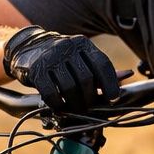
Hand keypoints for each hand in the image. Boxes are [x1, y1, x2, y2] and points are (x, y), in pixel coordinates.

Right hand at [2, 26, 119, 111]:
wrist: (27, 49)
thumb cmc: (60, 58)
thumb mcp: (80, 58)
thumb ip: (99, 69)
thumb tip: (127, 75)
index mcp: (83, 44)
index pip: (102, 65)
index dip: (110, 84)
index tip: (113, 99)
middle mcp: (67, 47)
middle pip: (86, 79)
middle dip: (89, 99)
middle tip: (88, 108)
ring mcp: (51, 57)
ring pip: (69, 88)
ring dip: (74, 104)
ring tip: (74, 109)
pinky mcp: (36, 69)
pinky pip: (51, 93)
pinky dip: (57, 104)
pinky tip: (59, 107)